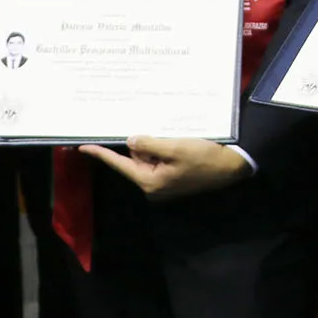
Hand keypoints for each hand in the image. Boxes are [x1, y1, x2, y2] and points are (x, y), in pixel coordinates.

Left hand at [82, 136, 251, 200]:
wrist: (234, 166)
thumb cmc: (205, 157)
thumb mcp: (176, 147)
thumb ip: (150, 144)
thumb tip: (129, 140)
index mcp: (150, 182)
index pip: (120, 164)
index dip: (101, 154)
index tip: (82, 147)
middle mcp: (153, 186)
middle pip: (135, 158)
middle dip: (141, 142)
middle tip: (159, 131)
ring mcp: (164, 182)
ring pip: (148, 156)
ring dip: (155, 143)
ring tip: (174, 135)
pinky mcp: (174, 176)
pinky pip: (160, 158)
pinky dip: (163, 148)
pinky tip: (176, 139)